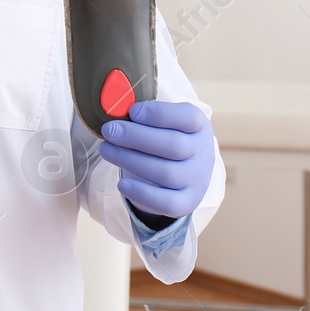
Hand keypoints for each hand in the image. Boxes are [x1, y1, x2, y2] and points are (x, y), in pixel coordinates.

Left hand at [98, 100, 213, 220]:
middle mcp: (203, 153)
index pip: (187, 117)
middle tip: (109, 130)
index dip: (158, 114)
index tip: (131, 111)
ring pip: (166, 173)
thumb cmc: (162, 139)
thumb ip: (143, 115)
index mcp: (199, 126)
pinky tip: (122, 184)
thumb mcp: (160, 123)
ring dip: (131, 160)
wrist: (179, 174)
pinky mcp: (187, 202)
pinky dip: (142, 194)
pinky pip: (166, 202)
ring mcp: (197, 180)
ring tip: (106, 150)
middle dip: (136, 137)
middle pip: (174, 145)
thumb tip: (115, 108)